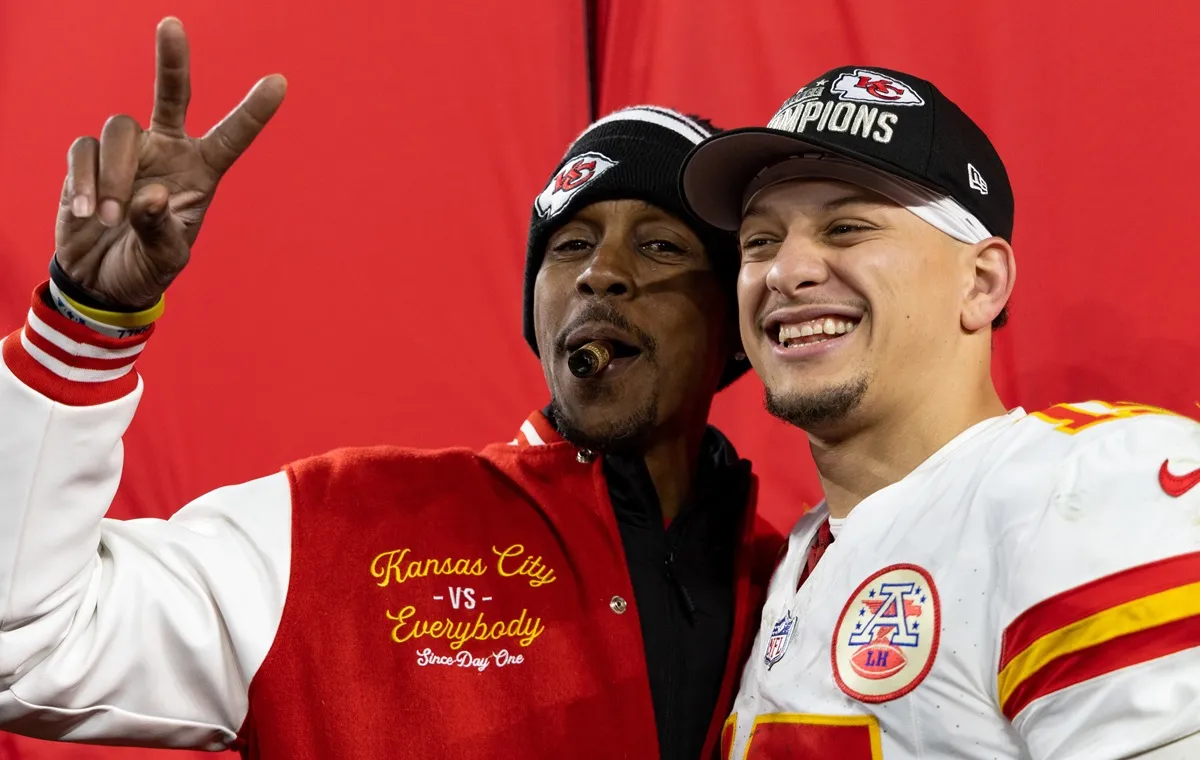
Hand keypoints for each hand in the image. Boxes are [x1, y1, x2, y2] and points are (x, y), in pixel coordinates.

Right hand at [54, 17, 286, 309]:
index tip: (280, 81)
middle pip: (172, 95)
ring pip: (120, 131)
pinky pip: (84, 150)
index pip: (231, 137)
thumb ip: (159, 229)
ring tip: (110, 218)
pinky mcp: (89, 158)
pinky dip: (85, 180)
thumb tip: (147, 196)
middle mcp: (167, 151)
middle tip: (172, 24)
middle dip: (172, 60)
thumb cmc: (146, 266)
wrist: (101, 279)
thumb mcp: (165, 259)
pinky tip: (87, 212)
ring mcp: (128, 151)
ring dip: (115, 176)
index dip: (254, 111)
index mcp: (201, 172)